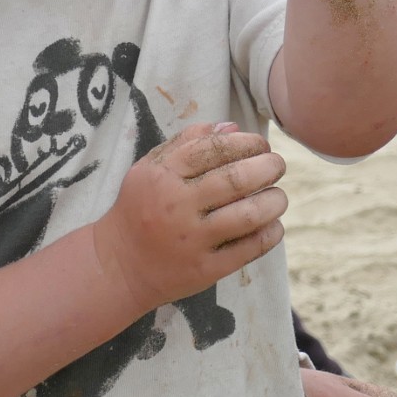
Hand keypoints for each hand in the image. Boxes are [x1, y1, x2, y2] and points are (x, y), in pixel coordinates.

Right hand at [91, 121, 285, 313]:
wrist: (119, 265)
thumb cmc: (139, 208)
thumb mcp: (150, 168)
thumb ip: (186, 143)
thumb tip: (232, 128)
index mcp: (163, 175)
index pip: (215, 149)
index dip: (247, 143)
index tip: (261, 145)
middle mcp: (177, 205)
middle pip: (237, 179)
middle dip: (268, 167)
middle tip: (277, 165)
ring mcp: (192, 239)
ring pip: (249, 214)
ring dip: (274, 201)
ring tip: (278, 197)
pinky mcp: (205, 269)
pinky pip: (249, 248)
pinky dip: (270, 233)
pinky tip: (273, 225)